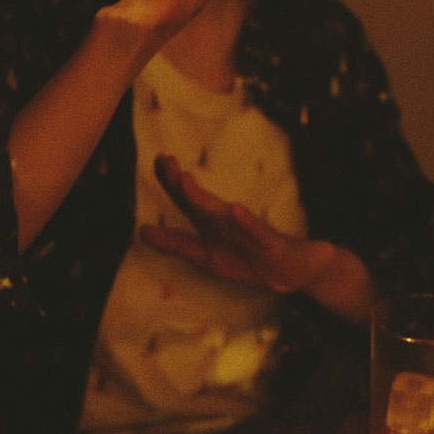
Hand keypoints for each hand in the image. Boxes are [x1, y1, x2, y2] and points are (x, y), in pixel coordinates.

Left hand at [140, 156, 374, 323]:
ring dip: (204, 199)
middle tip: (165, 161)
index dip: (170, 182)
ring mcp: (248, 230)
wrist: (293, 273)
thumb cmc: (246, 260)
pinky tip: (236, 211)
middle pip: (200, 201)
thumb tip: (140, 231)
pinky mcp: (269, 243)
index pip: (187, 201)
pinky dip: (246, 222)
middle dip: (181, 184)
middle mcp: (227, 222)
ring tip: (185, 182)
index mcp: (211, 224)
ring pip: (223, 215)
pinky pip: (257, 232)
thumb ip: (175, 244)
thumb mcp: (205, 257)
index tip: (158, 159)